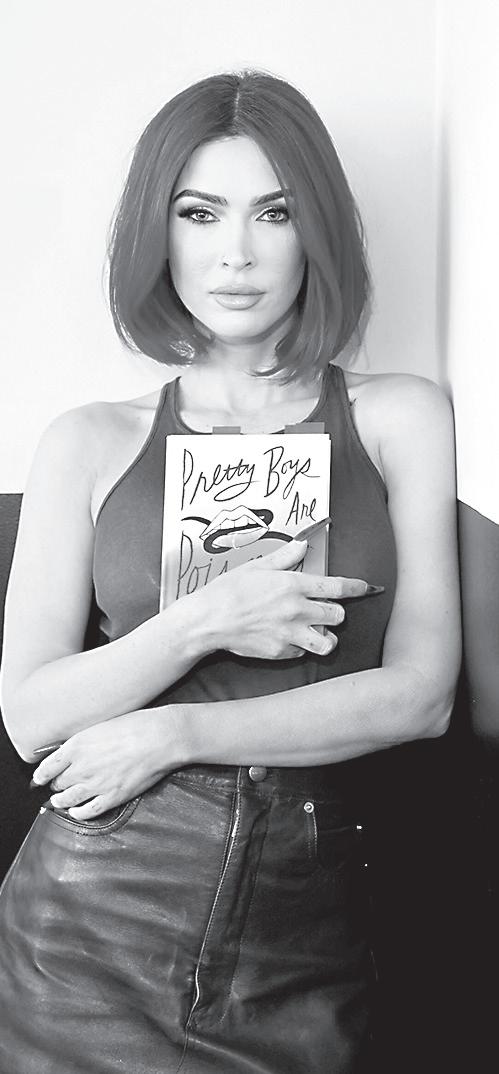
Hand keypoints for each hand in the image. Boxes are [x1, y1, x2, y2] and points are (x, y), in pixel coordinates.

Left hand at [30, 709, 180, 819]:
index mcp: (76, 746)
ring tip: (60, 802)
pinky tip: (76, 812)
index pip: (48, 767)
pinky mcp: (112, 797)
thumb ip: (83, 741)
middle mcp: (81, 767)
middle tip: (57, 786)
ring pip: (68, 800)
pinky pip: (88, 812)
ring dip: (62, 802)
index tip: (38, 779)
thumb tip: (72, 751)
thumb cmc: (135, 726)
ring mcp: (96, 784)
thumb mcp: (101, 726)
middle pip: (58, 783)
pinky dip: (78, 814)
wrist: (160, 738)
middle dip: (56, 785)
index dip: (41, 776)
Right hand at [197, 538, 372, 659]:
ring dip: (326, 636)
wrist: (208, 621)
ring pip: (328, 641)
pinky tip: (289, 639)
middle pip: (338, 615)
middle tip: (325, 610)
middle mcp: (296, 610)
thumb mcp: (256, 567)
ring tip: (317, 631)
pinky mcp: (281, 651)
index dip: (357, 587)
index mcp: (293, 585)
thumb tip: (302, 545)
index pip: (337, 587)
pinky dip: (301, 647)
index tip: (365, 587)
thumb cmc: (228, 591)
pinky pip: (303, 652)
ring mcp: (290, 633)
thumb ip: (284, 557)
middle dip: (335, 612)